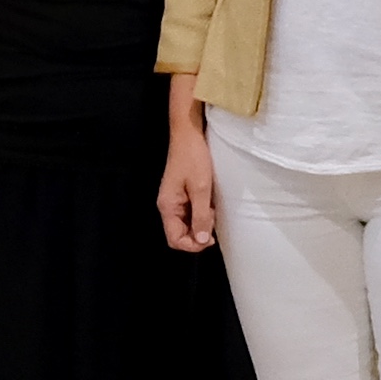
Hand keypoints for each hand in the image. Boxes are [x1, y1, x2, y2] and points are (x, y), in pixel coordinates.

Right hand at [158, 134, 219, 254]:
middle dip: (198, 235)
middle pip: (179, 234)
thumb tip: (202, 240)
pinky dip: (201, 214)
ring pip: (186, 224)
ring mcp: (174, 200)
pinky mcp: (181, 194)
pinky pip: (190, 213)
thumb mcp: (201, 189)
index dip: (192, 245)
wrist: (189, 134)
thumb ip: (201, 216)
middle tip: (213, 222)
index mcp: (167, 206)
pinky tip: (210, 205)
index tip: (210, 239)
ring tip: (212, 211)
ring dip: (200, 224)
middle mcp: (168, 206)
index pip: (174, 239)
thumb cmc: (193, 158)